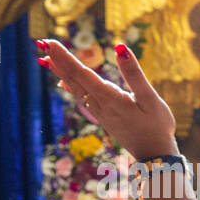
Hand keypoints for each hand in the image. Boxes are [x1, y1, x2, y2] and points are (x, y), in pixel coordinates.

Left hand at [37, 38, 178, 161]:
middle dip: (58, 60)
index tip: (49, 42)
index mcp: (110, 98)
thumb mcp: (150, 99)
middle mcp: (100, 105)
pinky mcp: (104, 117)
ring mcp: (100, 112)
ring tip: (45, 59)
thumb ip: (134, 74)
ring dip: (61, 72)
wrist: (155, 156)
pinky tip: (62, 82)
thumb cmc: (158, 127)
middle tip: (41, 43)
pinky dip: (70, 87)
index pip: (82, 73)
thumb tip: (120, 47)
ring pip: (76, 88)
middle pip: (74, 79)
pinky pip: (82, 98)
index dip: (65, 57)